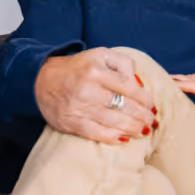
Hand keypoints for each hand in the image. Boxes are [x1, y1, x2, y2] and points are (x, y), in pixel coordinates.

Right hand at [35, 48, 156, 142]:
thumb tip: (140, 84)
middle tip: (153, 122)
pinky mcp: (71, 123)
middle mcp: (88, 89)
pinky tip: (125, 139)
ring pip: (113, 121)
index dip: (145, 99)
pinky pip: (96, 133)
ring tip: (144, 132)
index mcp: (97, 70)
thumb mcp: (101, 54)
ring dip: (133, 128)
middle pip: (124, 106)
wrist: (41, 80)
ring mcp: (79, 108)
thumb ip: (124, 63)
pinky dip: (112, 138)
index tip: (153, 106)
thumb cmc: (78, 67)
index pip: (129, 87)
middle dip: (142, 116)